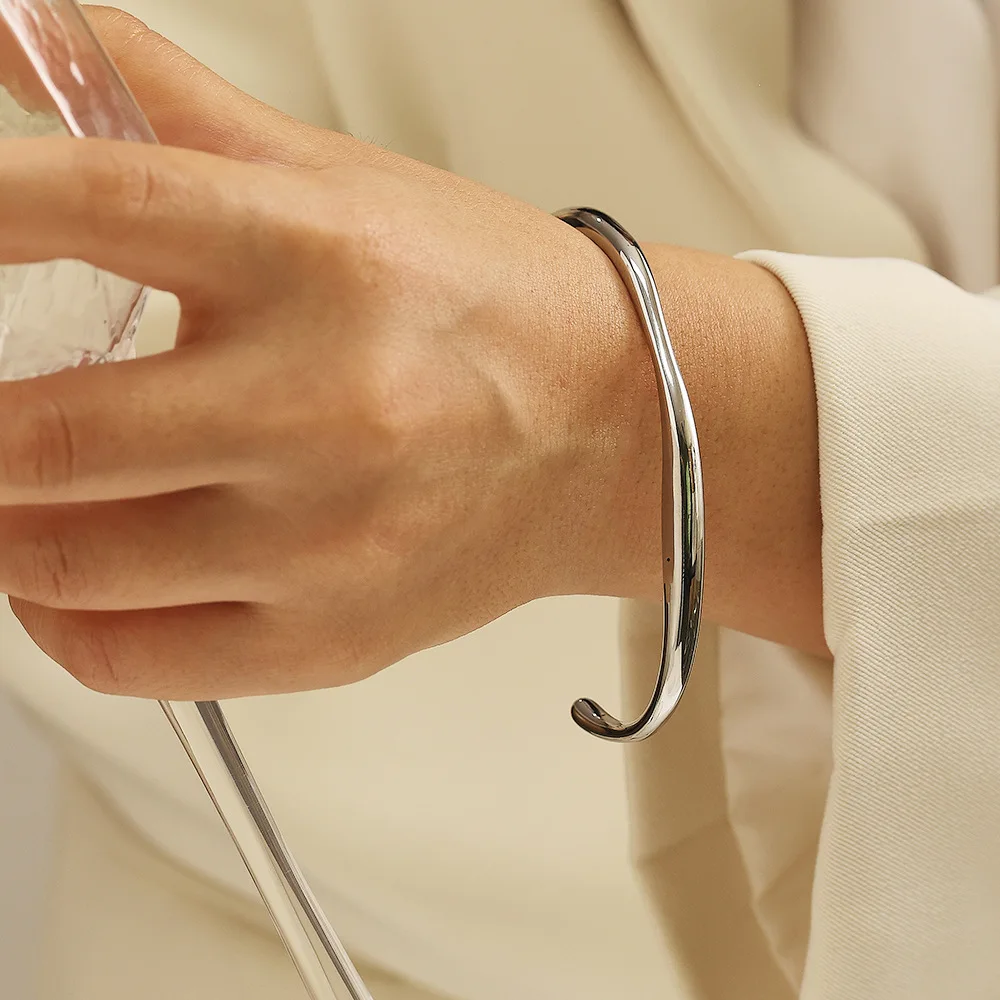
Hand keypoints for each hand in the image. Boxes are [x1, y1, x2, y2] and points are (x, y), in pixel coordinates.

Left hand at [0, 10, 824, 698]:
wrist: (608, 432)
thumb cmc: (487, 309)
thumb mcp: (335, 182)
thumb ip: (162, 102)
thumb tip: (16, 30)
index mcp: (317, 259)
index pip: (78, 208)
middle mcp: (324, 407)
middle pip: (36, 436)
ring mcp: (328, 544)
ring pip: (59, 566)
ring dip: (3, 522)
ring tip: (30, 484)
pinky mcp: (332, 638)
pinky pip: (128, 657)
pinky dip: (60, 619)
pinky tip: (81, 570)